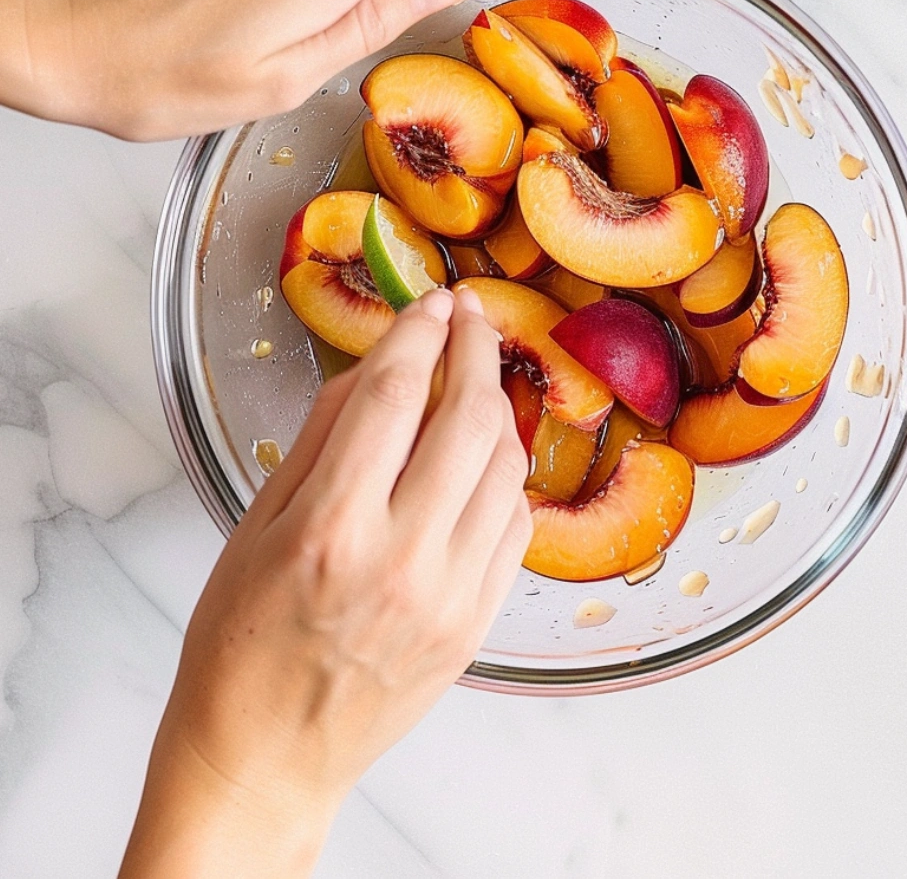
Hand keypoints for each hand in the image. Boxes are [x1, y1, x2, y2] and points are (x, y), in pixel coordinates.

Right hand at [120, 286, 531, 877]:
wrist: (266, 753)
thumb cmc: (241, 642)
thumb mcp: (257, 523)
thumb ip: (323, 435)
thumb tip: (378, 365)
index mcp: (331, 526)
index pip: (395, 394)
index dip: (420, 332)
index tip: (433, 302)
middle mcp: (401, 557)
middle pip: (469, 418)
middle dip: (475, 349)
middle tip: (471, 318)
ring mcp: (450, 596)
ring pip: (505, 466)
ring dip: (497, 409)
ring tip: (476, 383)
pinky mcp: (477, 625)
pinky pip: (516, 527)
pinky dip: (504, 479)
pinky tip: (479, 462)